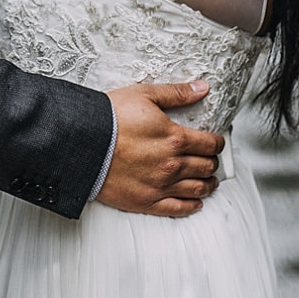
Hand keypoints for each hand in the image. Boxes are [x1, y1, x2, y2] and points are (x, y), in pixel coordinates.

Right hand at [97, 80, 224, 217]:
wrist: (81, 143)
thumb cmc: (109, 117)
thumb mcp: (144, 95)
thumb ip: (176, 93)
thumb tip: (202, 88)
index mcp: (175, 138)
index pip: (210, 144)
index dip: (218, 143)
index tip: (216, 142)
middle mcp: (172, 165)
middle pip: (206, 167)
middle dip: (212, 162)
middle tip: (211, 159)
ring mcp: (160, 186)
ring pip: (197, 189)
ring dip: (207, 184)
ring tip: (209, 181)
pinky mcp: (146, 202)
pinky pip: (177, 209)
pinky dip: (192, 206)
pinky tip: (196, 202)